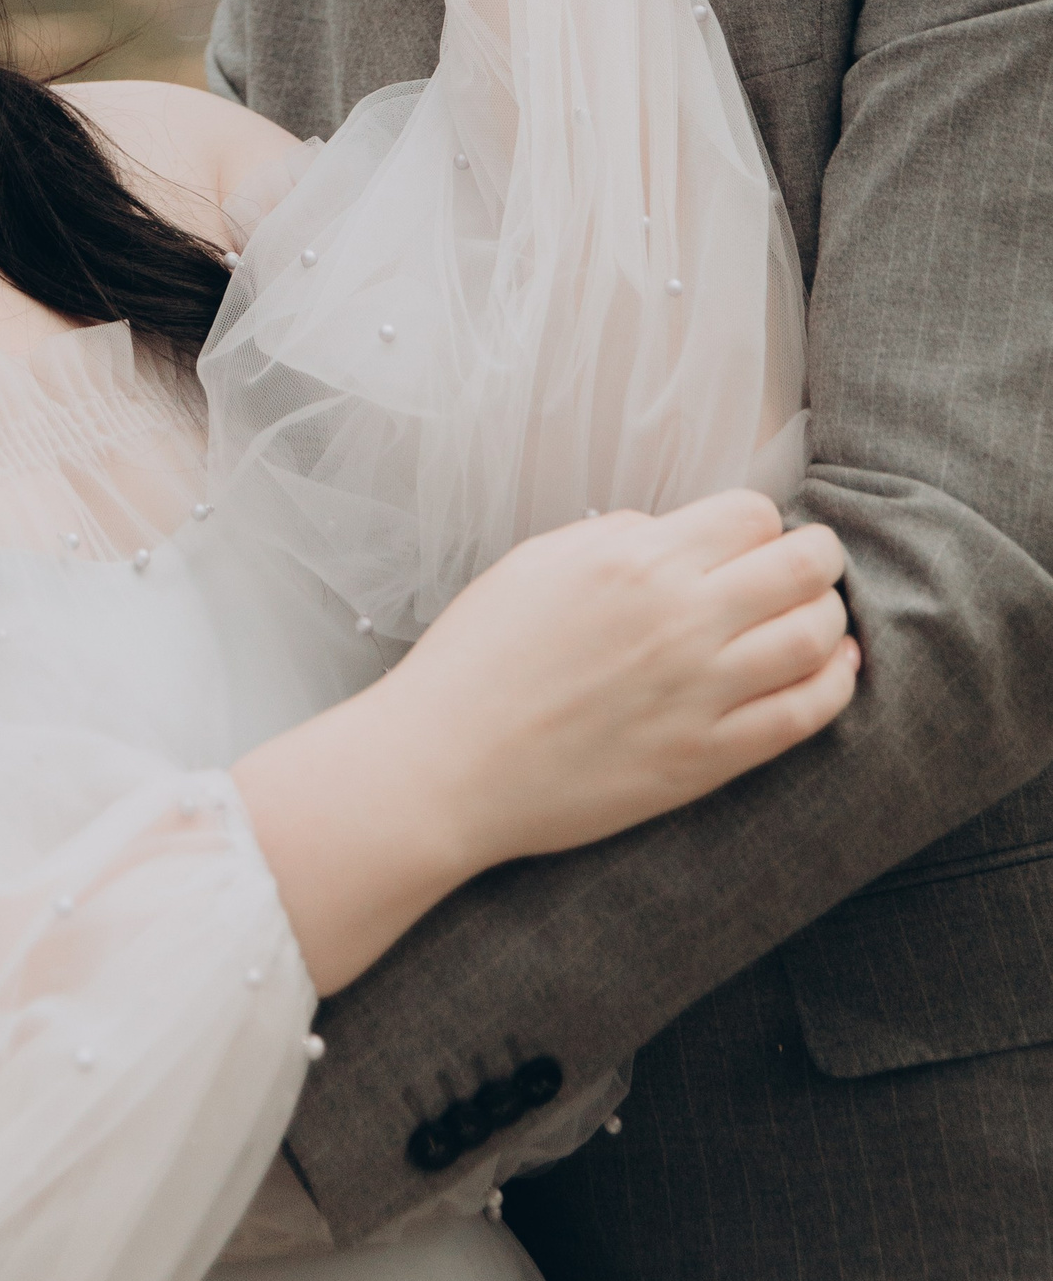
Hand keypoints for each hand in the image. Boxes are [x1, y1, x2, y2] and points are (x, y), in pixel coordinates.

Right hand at [394, 490, 853, 867]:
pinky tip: (832, 672)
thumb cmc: (477, 660)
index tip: (749, 542)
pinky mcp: (707, 759)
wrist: (446, 765)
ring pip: (817, 636)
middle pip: (803, 565)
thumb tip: (666, 532)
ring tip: (819, 619)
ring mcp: (700, 692)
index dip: (759, 523)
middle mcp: (681, 618)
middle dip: (817, 558)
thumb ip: (610, 535)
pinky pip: (804, 716)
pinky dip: (834, 685)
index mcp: (635, 561)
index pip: (753, 514)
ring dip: (829, 618)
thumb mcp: (533, 563)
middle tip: (808, 568)